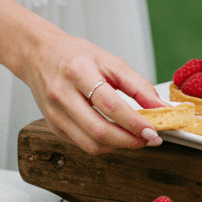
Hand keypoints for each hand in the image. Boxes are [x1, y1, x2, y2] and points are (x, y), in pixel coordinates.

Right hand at [19, 32, 166, 154]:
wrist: (39, 55)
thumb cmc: (74, 55)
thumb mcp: (110, 61)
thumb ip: (138, 85)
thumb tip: (161, 107)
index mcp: (78, 72)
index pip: (110, 104)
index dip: (134, 122)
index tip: (153, 131)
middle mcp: (62, 94)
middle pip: (99, 130)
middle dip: (129, 140)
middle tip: (149, 139)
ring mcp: (55, 113)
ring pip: (90, 144)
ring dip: (118, 146)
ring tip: (134, 138)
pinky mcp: (53, 126)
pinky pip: (82, 145)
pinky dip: (103, 145)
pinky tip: (114, 135)